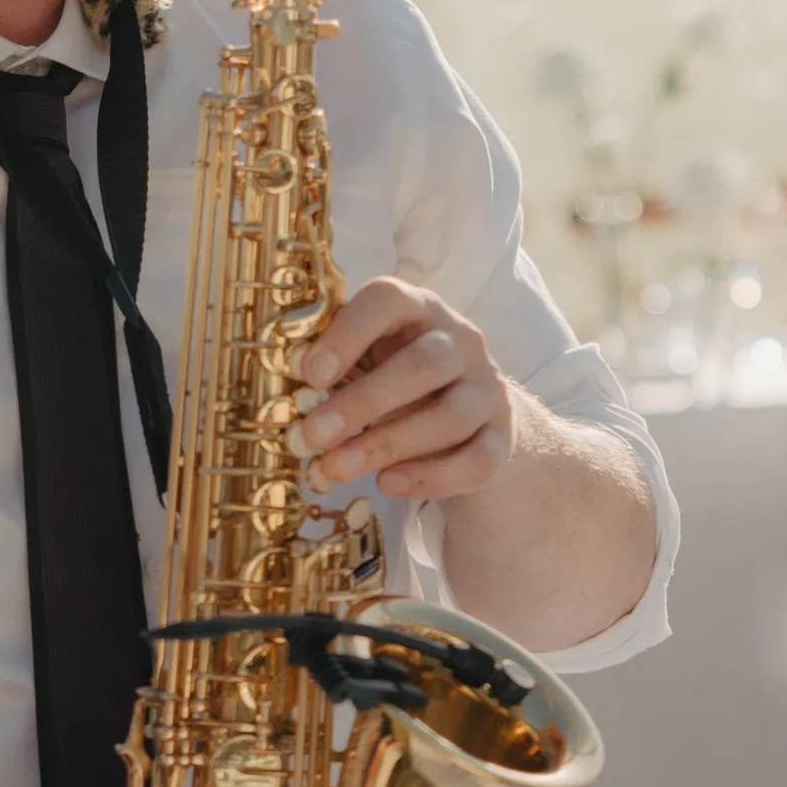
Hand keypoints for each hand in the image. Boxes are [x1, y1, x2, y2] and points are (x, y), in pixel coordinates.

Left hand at [290, 276, 513, 502]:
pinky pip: (477, 461)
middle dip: (363, 402)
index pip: (388, 302)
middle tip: (312, 435)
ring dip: (387, 444)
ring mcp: (487, 390)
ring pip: (450, 416)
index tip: (309, 375)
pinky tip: (387, 484)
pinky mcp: (502, 437)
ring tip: (336, 469)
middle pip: (423, 365)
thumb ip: (330, 366)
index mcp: (417, 308)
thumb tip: (284, 390)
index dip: (347, 335)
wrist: (464, 416)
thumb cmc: (393, 376)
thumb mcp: (364, 358)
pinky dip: (431, 477)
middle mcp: (461, 341)